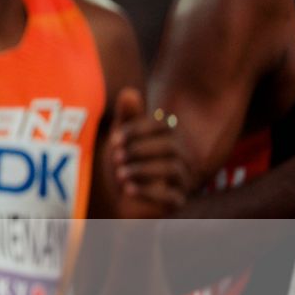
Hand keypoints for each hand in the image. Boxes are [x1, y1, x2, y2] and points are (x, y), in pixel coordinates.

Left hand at [109, 88, 187, 215]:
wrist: (117, 201)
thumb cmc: (121, 164)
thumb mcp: (120, 140)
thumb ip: (126, 118)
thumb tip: (129, 92)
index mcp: (167, 139)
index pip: (163, 126)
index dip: (139, 129)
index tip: (114, 139)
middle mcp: (179, 158)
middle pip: (170, 146)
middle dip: (141, 149)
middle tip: (117, 157)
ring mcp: (180, 181)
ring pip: (172, 169)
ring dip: (143, 169)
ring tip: (120, 174)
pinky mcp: (175, 202)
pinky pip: (172, 197)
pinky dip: (148, 192)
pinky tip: (127, 189)